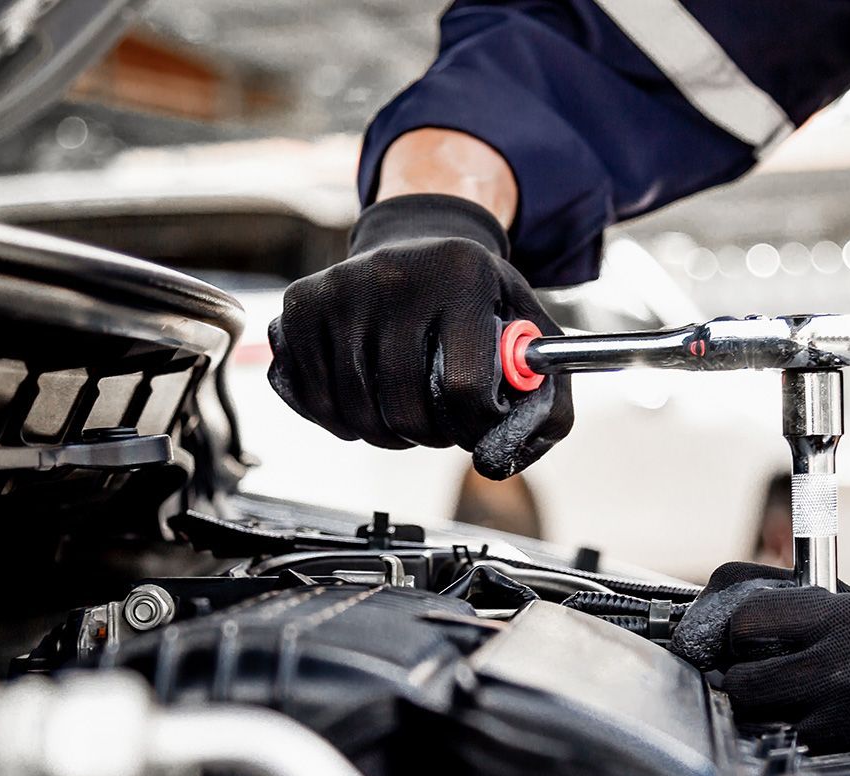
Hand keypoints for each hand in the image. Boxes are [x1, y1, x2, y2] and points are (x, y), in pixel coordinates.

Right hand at [267, 194, 572, 479]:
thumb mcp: (532, 331)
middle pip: (405, 409)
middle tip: (441, 424)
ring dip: (386, 434)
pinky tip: (366, 399)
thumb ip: (551, 402)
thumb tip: (504, 458)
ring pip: (357, 414)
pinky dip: (341, 420)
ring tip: (406, 411)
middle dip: (430, 436)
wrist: (418, 242)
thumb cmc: (477, 298)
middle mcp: (393, 275)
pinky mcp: (299, 307)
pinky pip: (313, 401)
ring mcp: (339, 290)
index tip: (478, 422)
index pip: (465, 387)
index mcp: (461, 276)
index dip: (476, 425)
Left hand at [675, 563, 849, 775]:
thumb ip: (792, 599)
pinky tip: (816, 745)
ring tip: (797, 716)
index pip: (745, 619)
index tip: (738, 647)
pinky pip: (781, 760)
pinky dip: (785, 755)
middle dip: (742, 685)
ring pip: (755, 726)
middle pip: (741, 679)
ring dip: (761, 724)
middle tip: (765, 687)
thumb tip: (708, 601)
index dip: (732, 637)